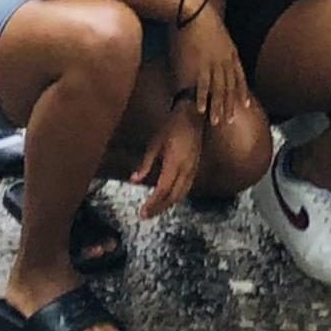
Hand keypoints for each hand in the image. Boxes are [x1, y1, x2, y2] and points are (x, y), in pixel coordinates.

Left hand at [133, 101, 203, 218]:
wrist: (193, 115)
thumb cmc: (171, 127)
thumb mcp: (154, 143)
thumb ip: (145, 164)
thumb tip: (134, 180)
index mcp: (174, 162)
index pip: (163, 189)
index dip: (152, 203)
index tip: (142, 212)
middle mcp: (186, 169)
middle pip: (173, 196)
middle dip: (159, 208)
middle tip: (145, 216)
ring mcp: (193, 169)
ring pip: (181, 194)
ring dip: (168, 205)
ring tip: (154, 211)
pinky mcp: (195, 167)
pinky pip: (186, 188)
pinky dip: (176, 197)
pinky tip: (168, 199)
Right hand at [169, 6, 246, 127]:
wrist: (195, 12)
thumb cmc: (204, 20)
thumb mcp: (220, 35)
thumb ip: (222, 48)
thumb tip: (219, 57)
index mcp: (231, 53)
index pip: (239, 77)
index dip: (242, 92)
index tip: (246, 104)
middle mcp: (225, 61)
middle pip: (229, 87)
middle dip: (231, 105)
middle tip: (231, 121)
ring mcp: (212, 64)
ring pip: (217, 89)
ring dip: (217, 107)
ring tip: (216, 122)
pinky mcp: (198, 64)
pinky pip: (202, 85)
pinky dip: (202, 98)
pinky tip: (201, 109)